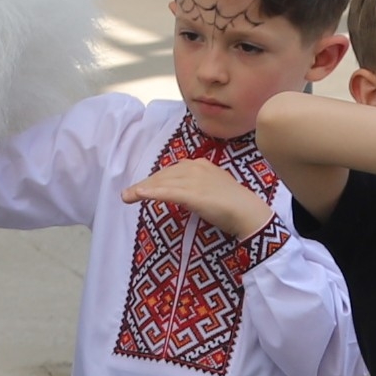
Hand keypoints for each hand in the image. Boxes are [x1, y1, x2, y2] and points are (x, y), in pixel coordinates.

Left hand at [122, 159, 274, 242]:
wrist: (248, 212)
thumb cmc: (233, 204)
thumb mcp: (212, 187)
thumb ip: (196, 185)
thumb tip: (180, 191)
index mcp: (200, 164)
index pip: (170, 170)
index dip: (154, 180)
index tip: (142, 187)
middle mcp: (195, 167)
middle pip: (163, 175)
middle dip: (145, 184)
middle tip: (128, 194)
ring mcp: (193, 180)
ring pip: (161, 183)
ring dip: (141, 189)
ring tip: (126, 197)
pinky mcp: (193, 194)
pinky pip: (167, 192)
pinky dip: (151, 193)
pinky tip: (138, 195)